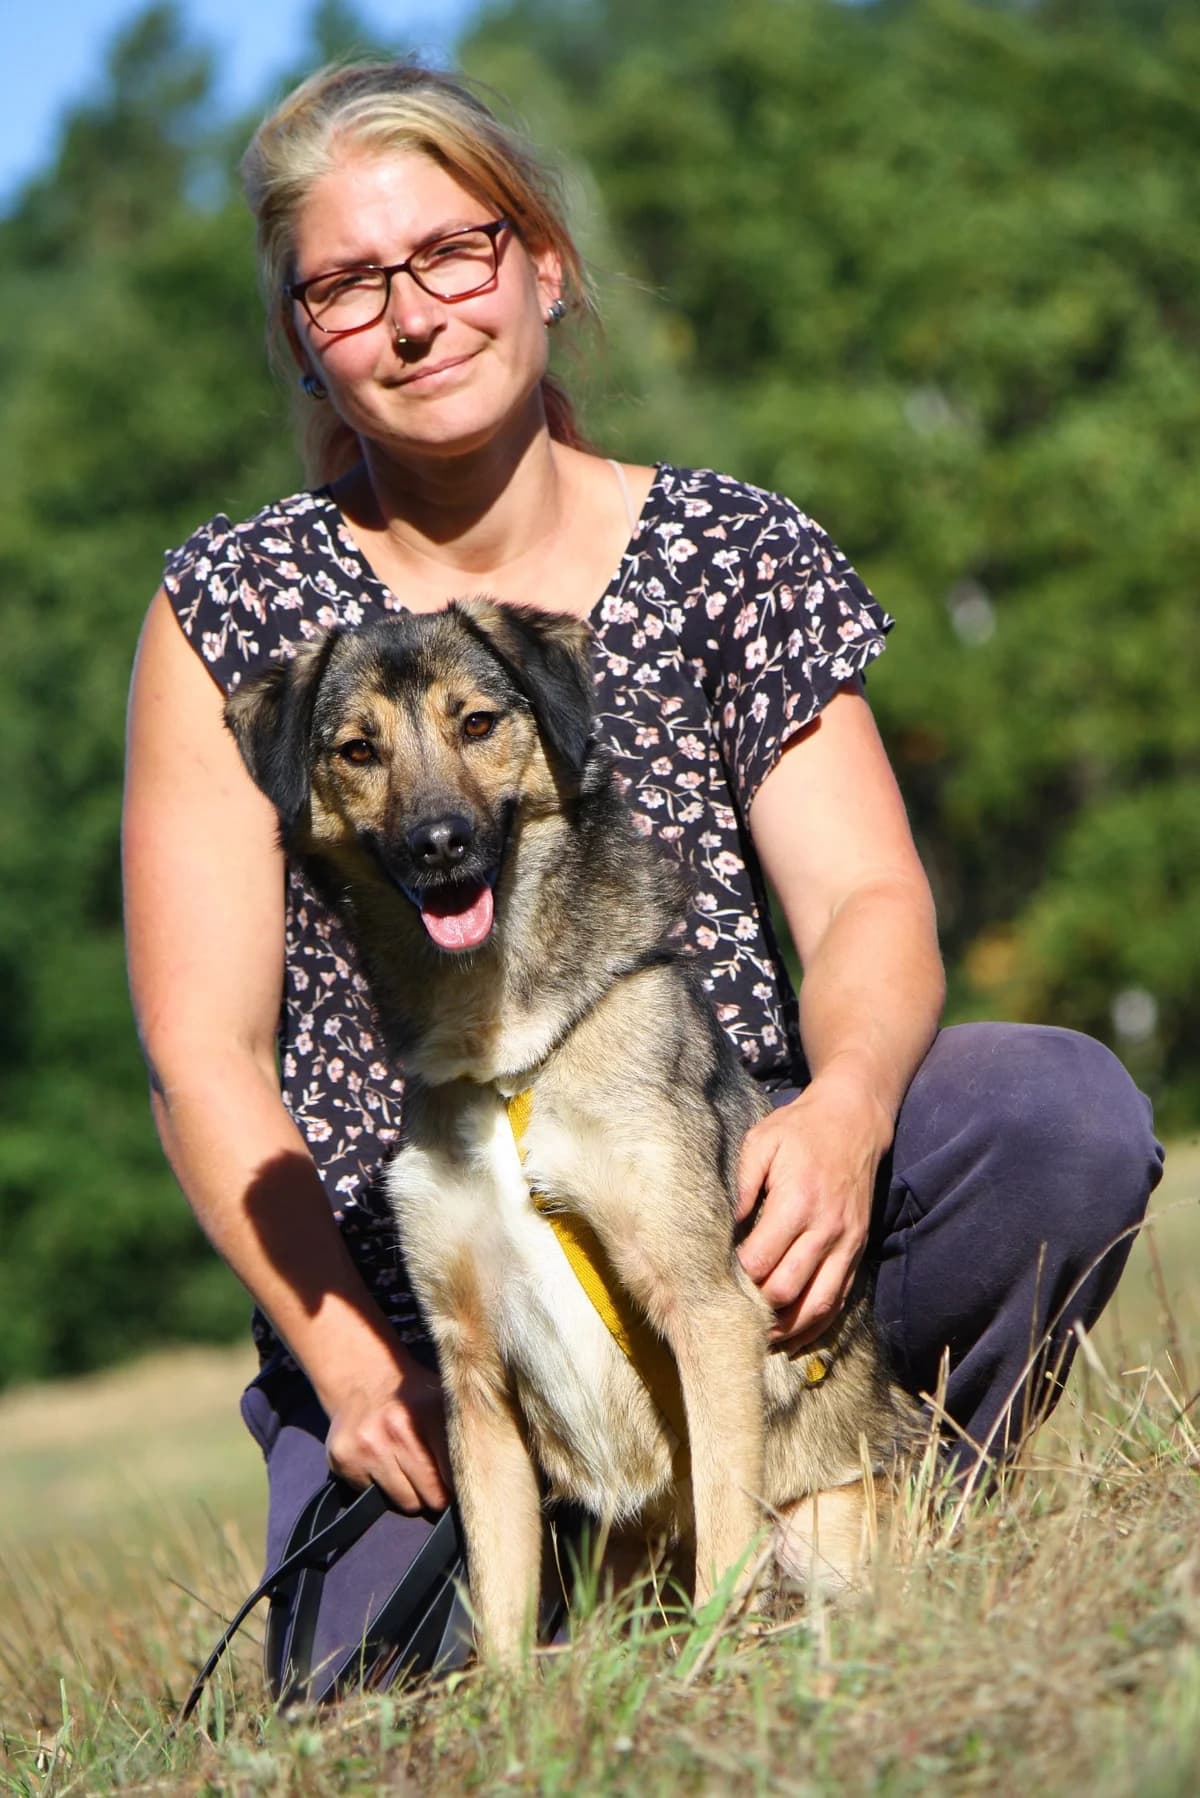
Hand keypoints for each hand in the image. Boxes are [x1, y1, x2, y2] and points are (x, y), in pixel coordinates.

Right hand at [324, 1352, 450, 1513]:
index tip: (463, 1486)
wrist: (361, 1376)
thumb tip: (489, 1480)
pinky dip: (381, 1488)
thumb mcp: (444, 1402)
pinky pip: (374, 1497)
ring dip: (411, 1495)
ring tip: (408, 1469)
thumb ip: (464, 1436)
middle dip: (437, 1495)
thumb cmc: (413, 1397)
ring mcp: (369, 1447)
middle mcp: (398, 1431)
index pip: (457, 1476)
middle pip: (433, 1498)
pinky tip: (382, 1463)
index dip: (461, 1486)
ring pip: (405, 1503)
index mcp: (430, 1414)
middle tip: (434, 1478)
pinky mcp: (344, 1460)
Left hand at [735, 1074, 891, 1348]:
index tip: (713, 1280)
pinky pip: (838, 1299)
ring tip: (758, 1340)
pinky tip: (793, 1337)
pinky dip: (816, 1324)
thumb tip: (720, 1228)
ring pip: (816, 1305)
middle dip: (756, 1308)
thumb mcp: (761, 1142)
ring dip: (786, 1329)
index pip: (760, 1260)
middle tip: (729, 1313)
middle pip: (786, 1289)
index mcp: (797, 1202)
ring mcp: (846, 1244)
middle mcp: (825, 1229)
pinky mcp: (857, 1250)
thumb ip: (741, 1185)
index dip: (735, 1278)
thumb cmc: (800, 1130)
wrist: (854, 1121)